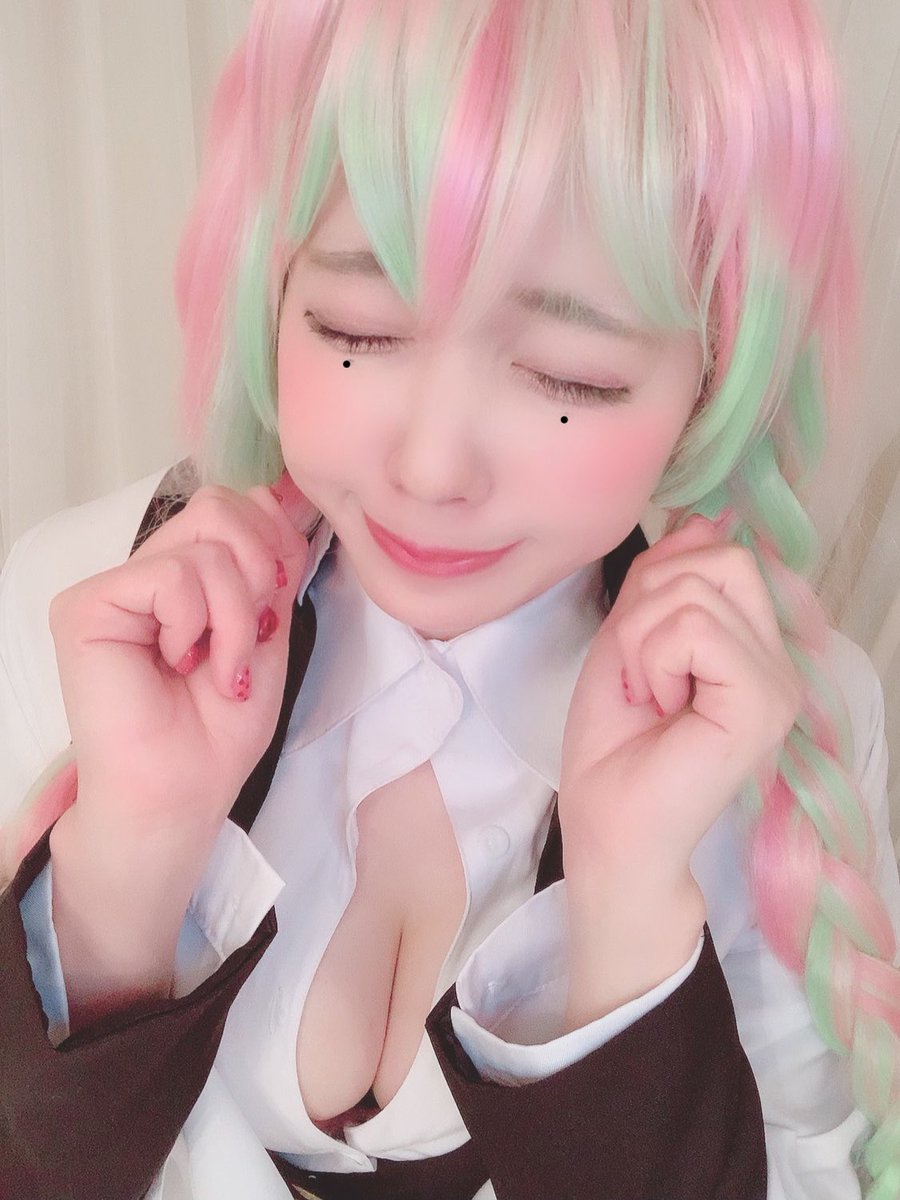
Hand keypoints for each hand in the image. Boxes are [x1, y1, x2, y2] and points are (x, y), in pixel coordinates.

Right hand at [48, 469, 316, 845]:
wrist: (182, 790)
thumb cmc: (219, 729)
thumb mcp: (265, 632)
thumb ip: (269, 567)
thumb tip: (275, 496)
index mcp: (187, 576)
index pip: (237, 506)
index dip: (273, 543)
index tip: (274, 605)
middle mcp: (146, 571)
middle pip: (220, 506)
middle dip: (259, 574)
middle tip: (249, 637)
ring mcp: (115, 585)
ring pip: (207, 543)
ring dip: (235, 616)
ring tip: (216, 667)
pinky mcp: (87, 604)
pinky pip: (173, 576)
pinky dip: (199, 624)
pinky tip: (179, 663)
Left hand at [558, 514, 804, 891]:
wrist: (608, 829)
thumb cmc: (613, 747)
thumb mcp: (626, 639)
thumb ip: (663, 581)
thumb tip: (702, 519)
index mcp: (749, 645)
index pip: (717, 553)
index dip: (657, 581)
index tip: (638, 651)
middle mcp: (776, 660)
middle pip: (719, 557)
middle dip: (649, 604)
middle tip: (640, 674)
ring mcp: (777, 683)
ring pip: (697, 590)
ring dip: (642, 640)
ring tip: (650, 697)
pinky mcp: (762, 704)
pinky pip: (696, 628)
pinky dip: (654, 660)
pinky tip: (662, 708)